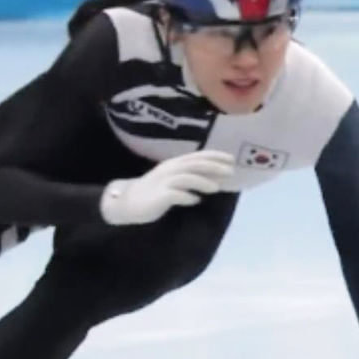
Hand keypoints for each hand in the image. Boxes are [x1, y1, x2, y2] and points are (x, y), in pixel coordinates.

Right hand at [99, 150, 233, 224]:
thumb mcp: (173, 180)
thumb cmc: (153, 192)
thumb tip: (215, 179)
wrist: (126, 202)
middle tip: (231, 172)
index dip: (215, 156)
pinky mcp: (158, 196)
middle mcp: (169, 170)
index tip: (231, 159)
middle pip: (194, 164)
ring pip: (186, 177)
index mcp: (174, 164)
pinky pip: (174, 195)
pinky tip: (195, 201)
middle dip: (214, 167)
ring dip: (202, 182)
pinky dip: (186, 197)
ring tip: (216, 188)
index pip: (197, 156)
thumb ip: (191, 177)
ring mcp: (163, 182)